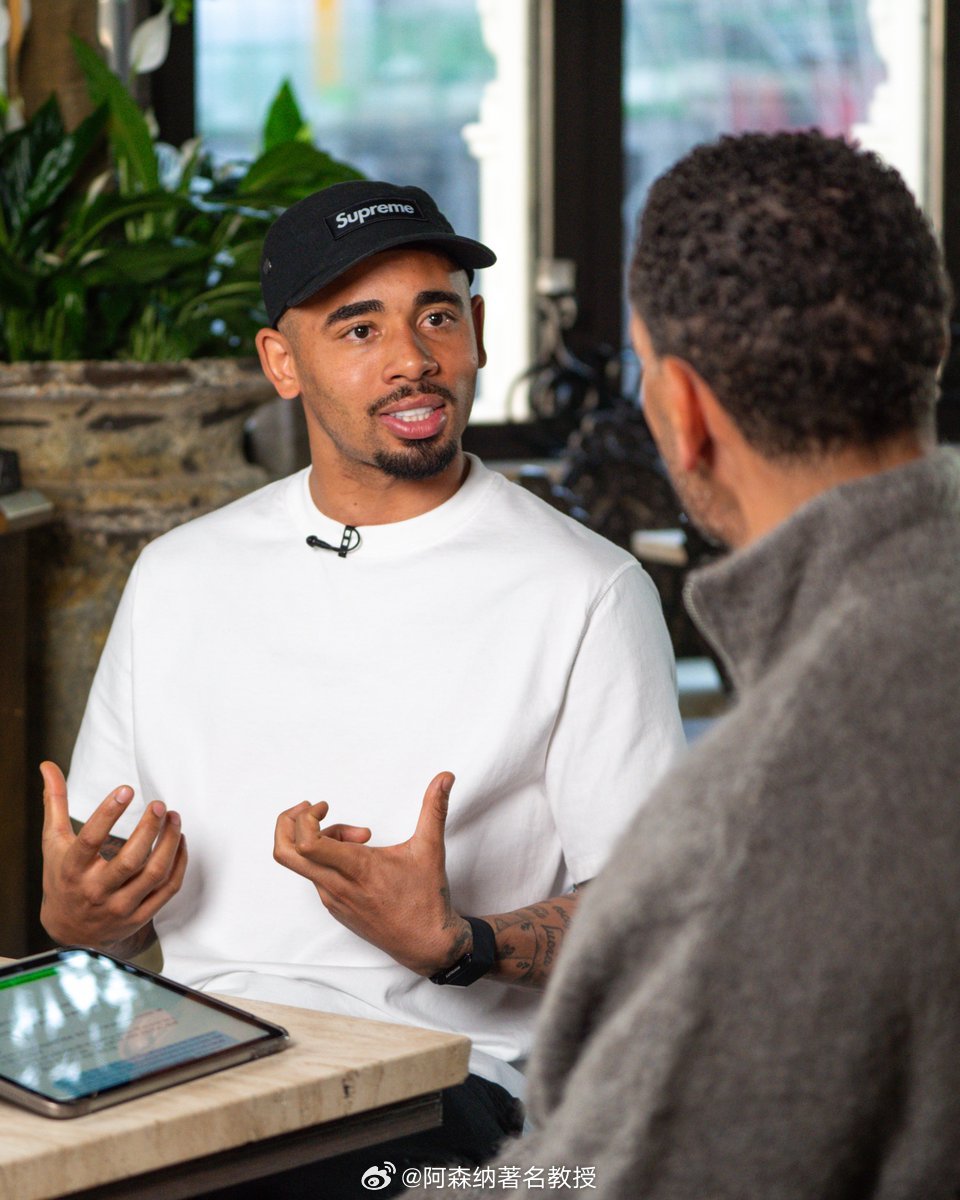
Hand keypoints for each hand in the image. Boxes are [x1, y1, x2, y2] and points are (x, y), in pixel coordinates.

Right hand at [39, 761, 186, 950]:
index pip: (91, 840)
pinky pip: (167, 889)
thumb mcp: (54, 843)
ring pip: (154, 874)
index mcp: (73, 870)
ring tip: (174, 817)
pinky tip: (179, 840)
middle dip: (149, 829)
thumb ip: (55, 803)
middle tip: (160, 804)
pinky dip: (178, 863)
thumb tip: (47, 766)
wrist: (70, 931)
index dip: (108, 813)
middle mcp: (96, 891)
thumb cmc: (63, 877)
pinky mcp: (139, 916)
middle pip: (129, 860)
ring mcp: (120, 906)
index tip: (126, 789)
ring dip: (169, 842)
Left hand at [273, 771, 469, 975]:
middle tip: (311, 809)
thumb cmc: (427, 899)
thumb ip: (434, 808)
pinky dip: (328, 858)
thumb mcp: (430, 849)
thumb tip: (445, 777)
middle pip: (285, 854)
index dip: (306, 817)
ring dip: (320, 840)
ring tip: (359, 837)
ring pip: (305, 862)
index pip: (306, 843)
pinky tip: (358, 856)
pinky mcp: (335, 908)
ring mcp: (333, 899)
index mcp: (357, 869)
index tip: (325, 805)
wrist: (425, 945)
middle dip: (287, 823)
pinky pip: (317, 876)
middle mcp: (337, 886)